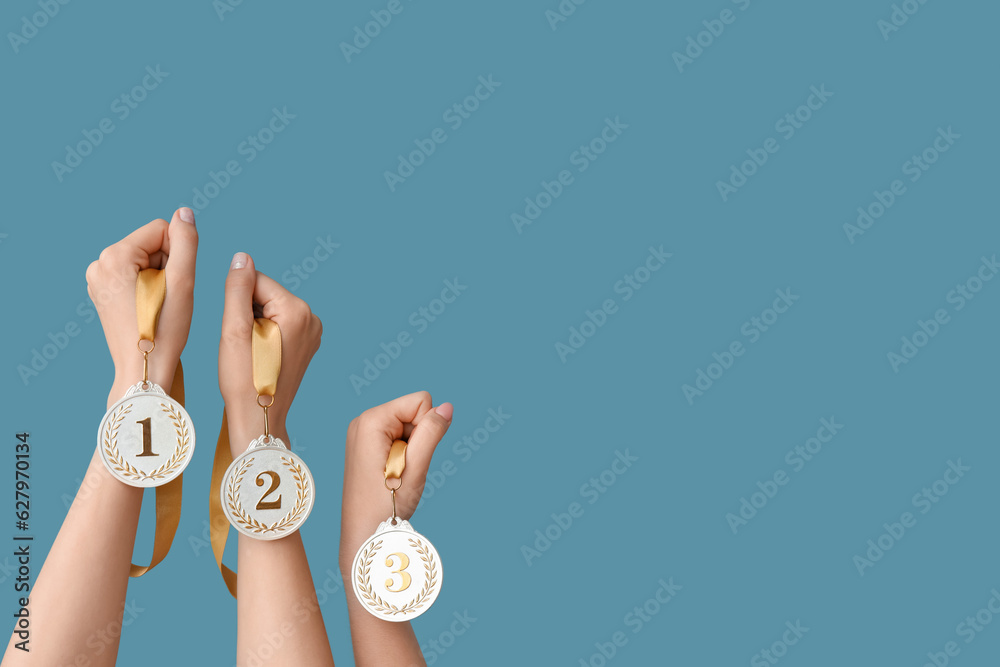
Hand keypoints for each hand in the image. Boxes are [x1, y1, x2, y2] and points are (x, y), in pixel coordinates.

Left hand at [85, 210, 197, 403]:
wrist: (144, 368)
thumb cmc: (165, 329)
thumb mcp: (183, 281)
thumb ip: (185, 241)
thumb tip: (184, 212)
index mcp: (115, 256)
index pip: (161, 230)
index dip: (179, 255)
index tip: (176, 285)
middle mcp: (99, 263)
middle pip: (151, 245)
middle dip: (166, 267)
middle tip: (168, 299)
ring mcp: (97, 279)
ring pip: (143, 260)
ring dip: (159, 278)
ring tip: (159, 305)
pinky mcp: (101, 292)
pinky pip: (133, 275)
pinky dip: (147, 287)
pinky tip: (149, 308)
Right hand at [219, 252, 322, 453]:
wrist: (259, 418)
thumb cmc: (243, 377)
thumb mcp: (234, 329)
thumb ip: (238, 288)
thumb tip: (243, 257)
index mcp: (297, 310)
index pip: (256, 281)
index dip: (237, 302)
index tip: (237, 331)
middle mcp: (312, 317)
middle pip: (265, 294)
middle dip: (248, 313)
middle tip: (244, 346)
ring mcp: (313, 332)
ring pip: (271, 310)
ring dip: (254, 324)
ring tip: (252, 353)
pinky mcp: (307, 344)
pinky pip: (279, 325)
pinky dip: (264, 334)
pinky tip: (260, 355)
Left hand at [339, 392, 452, 569]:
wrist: (364, 534)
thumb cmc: (387, 504)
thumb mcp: (416, 466)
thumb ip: (432, 432)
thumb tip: (447, 407)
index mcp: (371, 420)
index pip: (420, 401)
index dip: (426, 428)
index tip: (409, 457)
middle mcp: (364, 421)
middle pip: (413, 412)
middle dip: (417, 439)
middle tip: (403, 470)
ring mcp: (363, 433)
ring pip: (409, 427)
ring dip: (411, 449)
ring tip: (397, 474)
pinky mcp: (367, 445)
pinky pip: (399, 438)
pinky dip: (404, 454)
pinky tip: (393, 474)